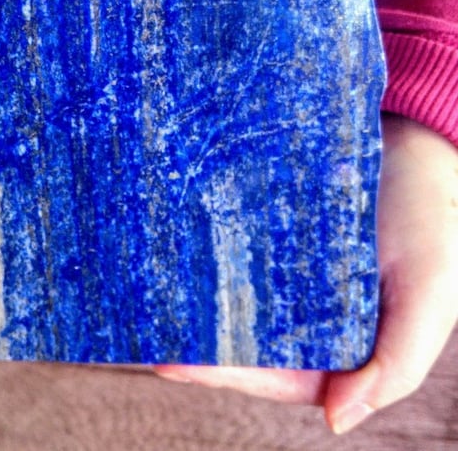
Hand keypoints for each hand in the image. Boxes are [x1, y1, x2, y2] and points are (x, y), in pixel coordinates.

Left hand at [155, 114, 457, 432]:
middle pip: (243, 338)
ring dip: (195, 299)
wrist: (427, 146)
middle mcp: (310, 314)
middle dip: (194, 339)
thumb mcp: (429, 296)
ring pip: (235, 296)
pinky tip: (175, 250)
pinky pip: (239, 249)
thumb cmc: (436, 223)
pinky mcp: (278, 231)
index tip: (172, 363)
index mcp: (344, 344)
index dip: (223, 373)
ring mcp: (291, 270)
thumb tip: (334, 421)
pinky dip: (212, 256)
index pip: (274, 373)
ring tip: (143, 295)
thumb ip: (396, 365)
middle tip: (140, 329)